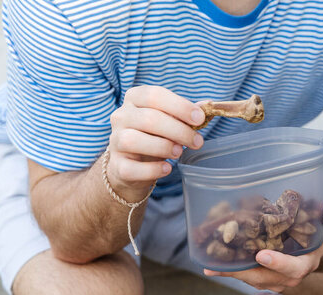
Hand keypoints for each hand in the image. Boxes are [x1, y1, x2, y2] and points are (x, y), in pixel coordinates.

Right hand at [107, 86, 205, 200]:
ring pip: (134, 140)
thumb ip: (185, 114)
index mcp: (134, 99)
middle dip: (178, 130)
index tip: (199, 118)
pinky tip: (167, 168)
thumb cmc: (154, 136)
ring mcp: (115, 141)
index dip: (179, 106)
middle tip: (197, 142)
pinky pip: (131, 168)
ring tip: (179, 152)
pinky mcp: (117, 166)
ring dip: (163, 147)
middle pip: (149, 119)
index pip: (154, 95)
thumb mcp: (169, 121)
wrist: (133, 165)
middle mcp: (121, 117)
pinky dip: (153, 169)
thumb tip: (207, 106)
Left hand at [204, 203, 322, 291]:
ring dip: (231, 273)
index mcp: (306, 264)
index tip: (261, 255)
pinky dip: (229, 271)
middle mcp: (289, 276)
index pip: (293, 269)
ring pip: (251, 279)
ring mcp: (274, 279)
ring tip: (211, 266)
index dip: (278, 264)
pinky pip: (245, 275)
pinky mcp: (262, 276)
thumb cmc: (320, 229)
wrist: (313, 243)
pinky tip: (210, 264)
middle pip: (265, 278)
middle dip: (243, 273)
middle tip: (223, 265)